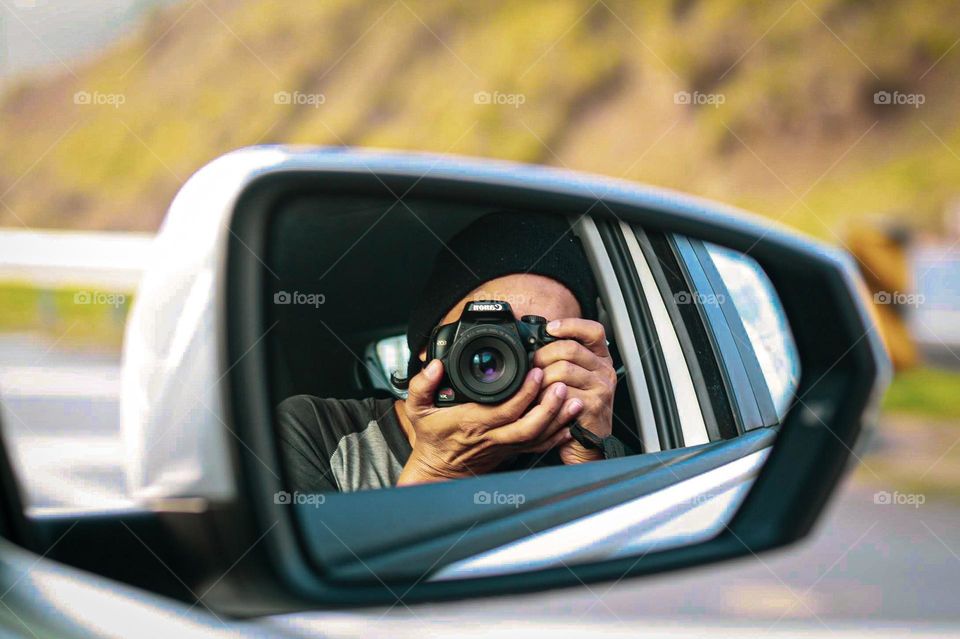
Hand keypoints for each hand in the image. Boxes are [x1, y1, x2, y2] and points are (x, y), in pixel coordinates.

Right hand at [397, 359, 584, 484]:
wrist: (438, 469)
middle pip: (528, 427)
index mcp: (472, 422)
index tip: (536, 372)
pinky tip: (570, 424)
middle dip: (548, 407)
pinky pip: (538, 447)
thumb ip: (422, 385)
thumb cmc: (431, 437)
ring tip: (574, 401)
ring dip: (558, 421)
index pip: (504, 410)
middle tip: (562, 385)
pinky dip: (556, 437)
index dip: (523, 393)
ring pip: (537, 437)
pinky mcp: (511, 451)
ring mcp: (504, 445)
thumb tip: (434, 366)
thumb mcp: (417, 408)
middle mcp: (492, 436)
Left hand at [533, 318, 616, 464]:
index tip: (549, 328)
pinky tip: (540, 402)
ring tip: (533, 388)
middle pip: (570, 348)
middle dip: (543, 355)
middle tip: (530, 367)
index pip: (593, 330)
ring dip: (541, 379)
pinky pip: (562, 392)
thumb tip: (533, 342)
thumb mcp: (572, 379)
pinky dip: (545, 396)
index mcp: (600, 359)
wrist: (584, 445)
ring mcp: (601, 389)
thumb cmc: (573, 410)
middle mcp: (605, 371)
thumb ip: (562, 359)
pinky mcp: (593, 406)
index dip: (570, 325)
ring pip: (562, 369)